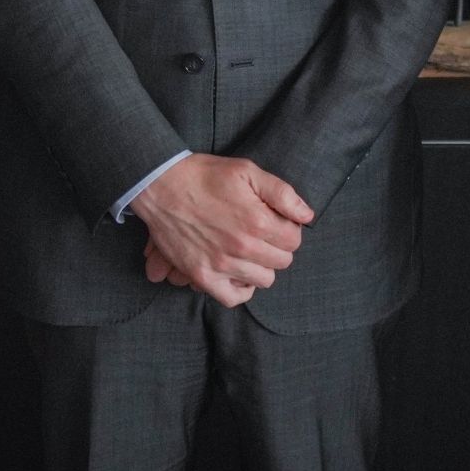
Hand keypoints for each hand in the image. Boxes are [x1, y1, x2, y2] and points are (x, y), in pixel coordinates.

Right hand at [130, 153, 314, 308]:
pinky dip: (241, 289)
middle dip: (278, 247)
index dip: (289, 229)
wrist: (162, 185)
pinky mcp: (201, 275)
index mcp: (257, 221)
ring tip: (251, 250)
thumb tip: (307, 215)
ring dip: (262, 266)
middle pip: (282, 261)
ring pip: (263, 280)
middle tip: (264, 234)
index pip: (293, 240)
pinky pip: (232, 298)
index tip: (278, 222)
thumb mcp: (249, 172)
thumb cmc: (206, 176)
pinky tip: (240, 273)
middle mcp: (241, 247)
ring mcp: (221, 265)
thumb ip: (283, 194)